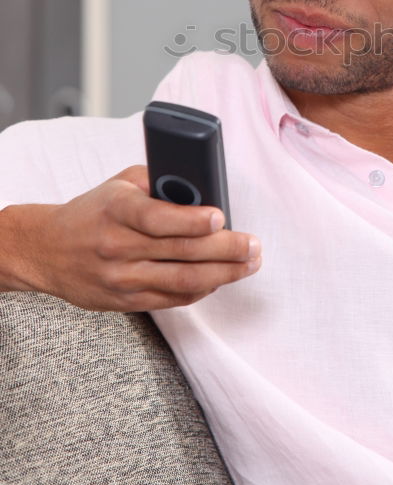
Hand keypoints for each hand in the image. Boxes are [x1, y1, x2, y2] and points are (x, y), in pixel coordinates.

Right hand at [8, 165, 260, 310]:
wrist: (46, 250)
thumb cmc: (93, 210)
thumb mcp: (121, 183)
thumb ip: (160, 183)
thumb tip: (205, 188)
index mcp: (116, 210)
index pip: (156, 218)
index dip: (191, 220)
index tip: (220, 218)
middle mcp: (117, 246)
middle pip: (180, 252)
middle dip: (225, 250)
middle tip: (254, 246)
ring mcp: (121, 278)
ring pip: (182, 281)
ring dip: (223, 274)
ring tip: (249, 264)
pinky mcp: (125, 301)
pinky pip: (172, 300)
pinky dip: (202, 290)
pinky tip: (222, 279)